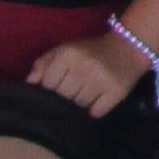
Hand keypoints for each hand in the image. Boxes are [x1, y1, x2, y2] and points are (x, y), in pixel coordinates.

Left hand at [25, 31, 151, 116]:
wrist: (128, 47)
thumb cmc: (90, 51)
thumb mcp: (64, 50)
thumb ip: (43, 64)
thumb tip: (29, 84)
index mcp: (68, 54)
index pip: (47, 86)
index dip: (50, 89)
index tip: (59, 85)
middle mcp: (84, 66)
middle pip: (62, 97)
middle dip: (65, 97)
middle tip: (73, 90)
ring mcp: (101, 80)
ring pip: (78, 107)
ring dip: (79, 104)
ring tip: (85, 94)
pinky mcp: (116, 92)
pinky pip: (96, 112)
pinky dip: (95, 110)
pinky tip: (97, 100)